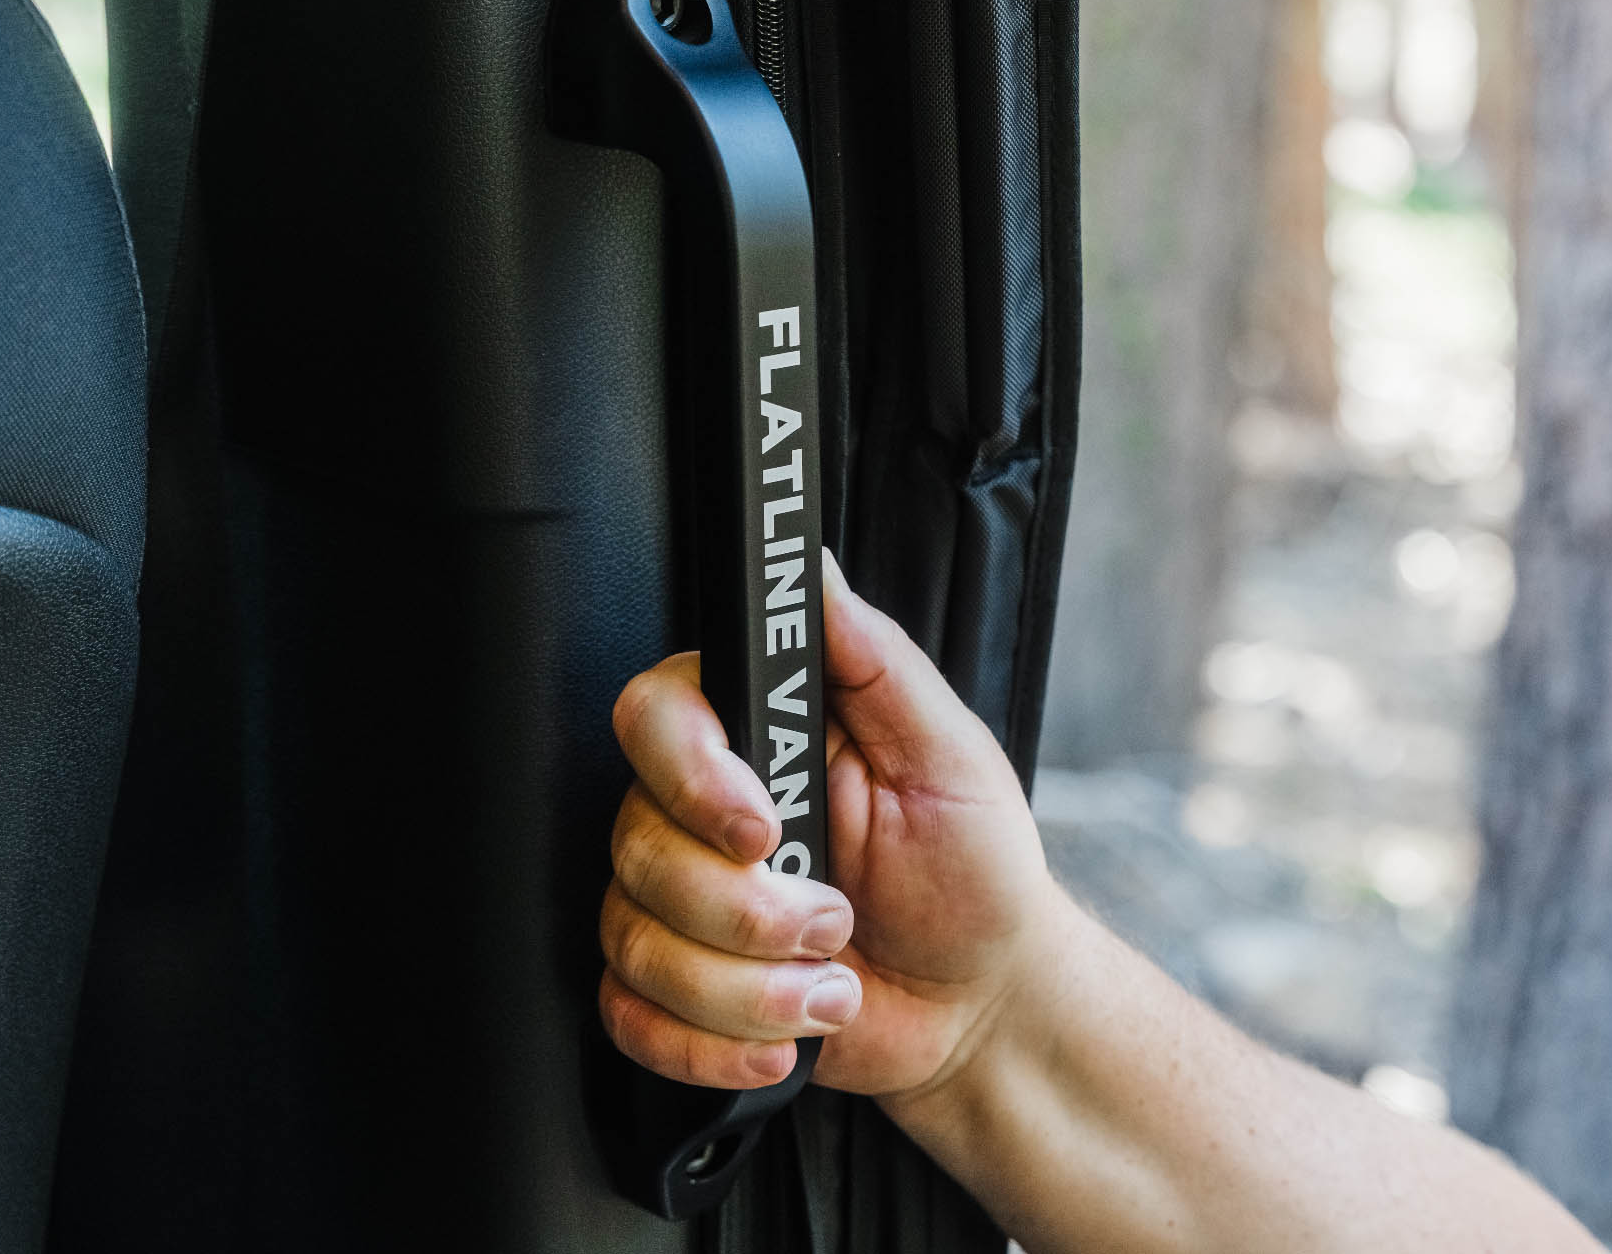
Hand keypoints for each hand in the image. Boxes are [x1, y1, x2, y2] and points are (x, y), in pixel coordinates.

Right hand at [598, 549, 1057, 1102]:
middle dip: (744, 911)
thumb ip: (874, 658)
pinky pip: (629, 1015)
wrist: (983, 1001)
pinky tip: (780, 1038)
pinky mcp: (675, 987)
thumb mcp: (948, 754)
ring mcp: (680, 902)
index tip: (762, 829)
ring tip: (830, 988)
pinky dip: (707, 1044)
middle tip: (836, 921)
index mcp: (761, 737)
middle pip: (636, 840)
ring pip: (634, 937)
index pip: (657, 717)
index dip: (693, 777)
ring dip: (744, 989)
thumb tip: (815, 567)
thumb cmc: (974, 869)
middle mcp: (702, 811)